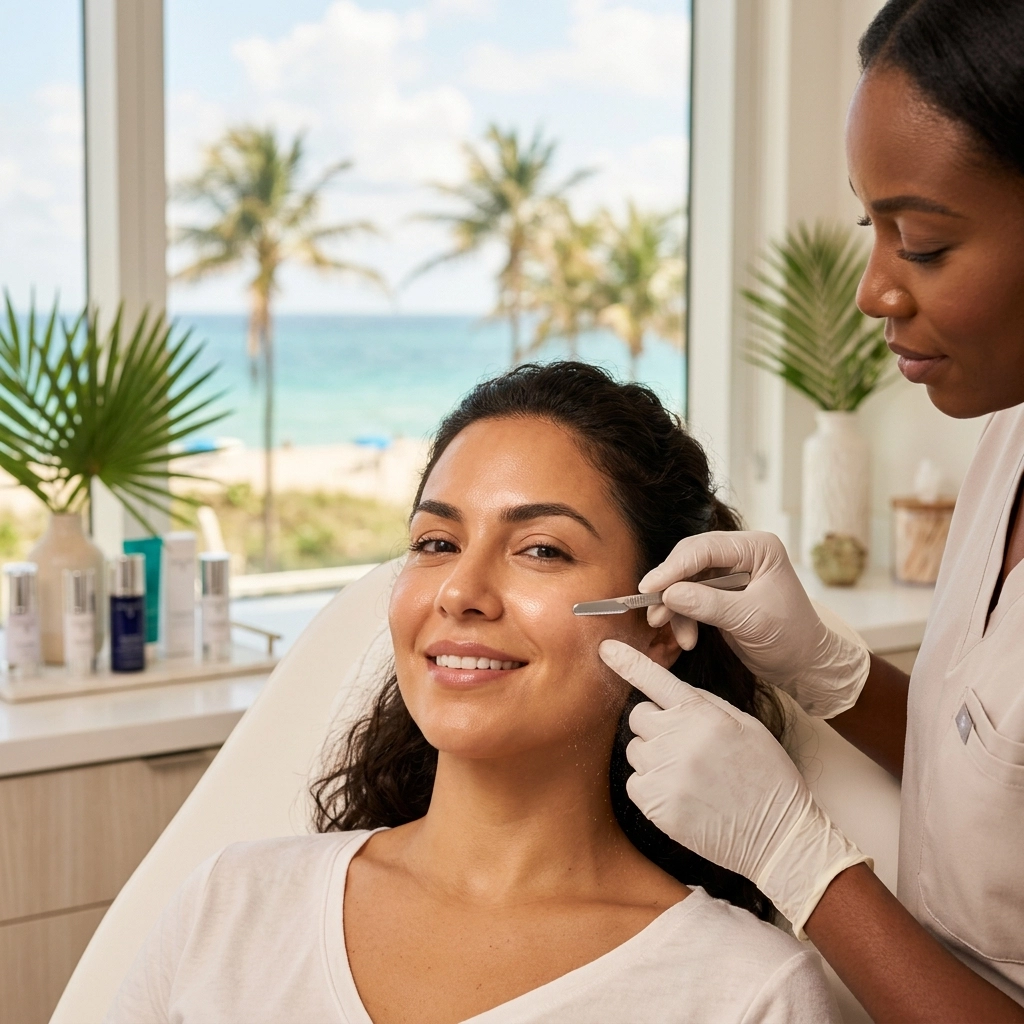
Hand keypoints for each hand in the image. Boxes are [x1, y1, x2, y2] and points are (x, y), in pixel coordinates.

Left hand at [600, 639, 868, 937]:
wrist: (778, 835)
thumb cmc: (766, 775)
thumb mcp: (745, 725)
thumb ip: (704, 704)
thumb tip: (668, 692)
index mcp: (702, 714)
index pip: (655, 680)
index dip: (627, 662)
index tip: (605, 648)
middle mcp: (678, 739)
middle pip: (637, 716)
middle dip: (655, 725)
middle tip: (685, 745)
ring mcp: (664, 773)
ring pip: (635, 750)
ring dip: (653, 757)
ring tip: (690, 775)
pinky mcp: (655, 805)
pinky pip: (634, 782)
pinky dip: (651, 787)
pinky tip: (682, 796)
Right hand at [642, 531, 869, 718]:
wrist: (804, 665)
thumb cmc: (791, 638)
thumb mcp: (750, 621)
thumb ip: (708, 604)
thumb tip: (670, 594)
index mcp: (757, 548)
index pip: (705, 548)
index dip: (674, 567)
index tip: (649, 587)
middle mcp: (742, 554)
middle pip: (691, 560)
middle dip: (669, 586)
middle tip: (650, 607)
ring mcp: (730, 572)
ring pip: (686, 580)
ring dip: (672, 605)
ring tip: (661, 626)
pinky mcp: (720, 593)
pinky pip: (690, 598)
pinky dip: (683, 617)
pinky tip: (687, 639)